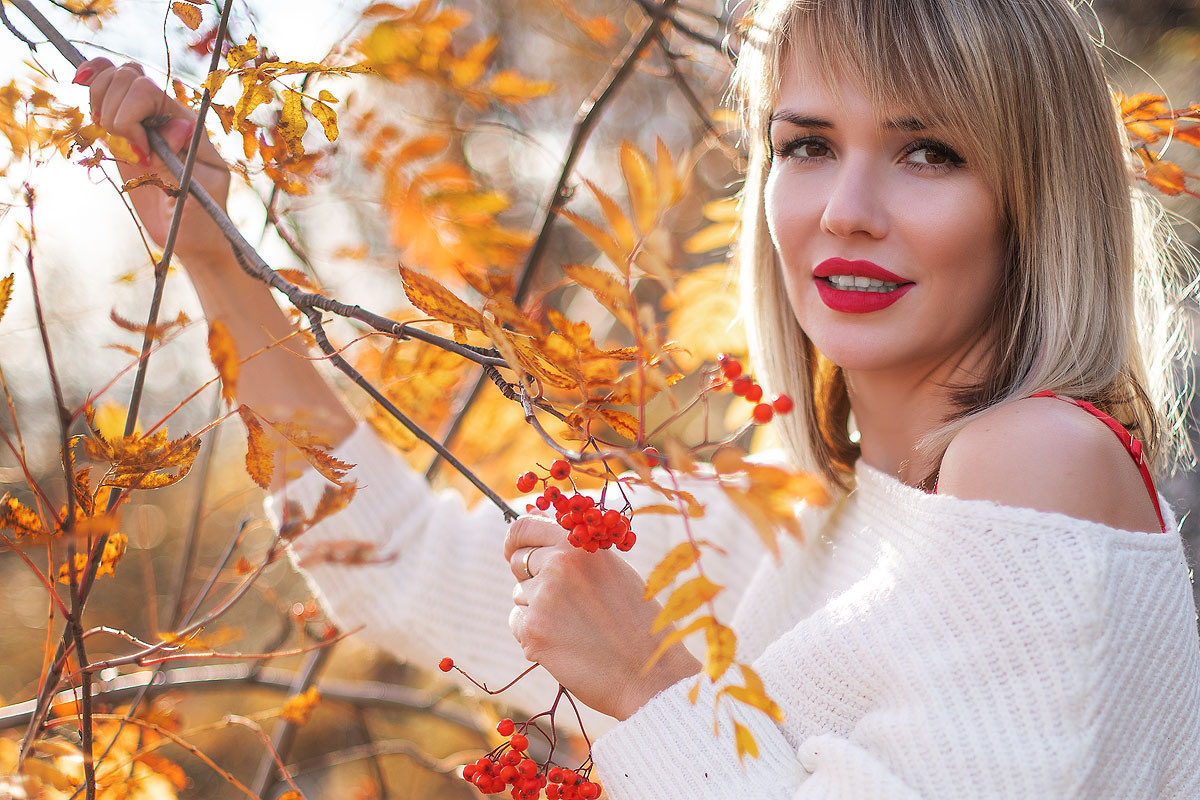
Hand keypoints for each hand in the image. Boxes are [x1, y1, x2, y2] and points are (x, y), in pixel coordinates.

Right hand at [74, 58, 231, 265]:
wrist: (190, 235)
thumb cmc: (201, 218)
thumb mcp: (198, 194)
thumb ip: (183, 162)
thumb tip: (179, 126)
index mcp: (187, 125)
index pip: (145, 90)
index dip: (129, 117)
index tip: (142, 157)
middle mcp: (164, 115)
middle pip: (125, 76)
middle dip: (115, 113)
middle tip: (130, 152)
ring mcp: (143, 120)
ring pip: (111, 78)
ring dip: (100, 104)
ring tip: (115, 141)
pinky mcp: (123, 134)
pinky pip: (102, 95)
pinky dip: (90, 98)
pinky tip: (96, 119)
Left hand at [504, 516, 700, 719]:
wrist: (649, 673)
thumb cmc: (636, 621)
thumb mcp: (612, 570)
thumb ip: (574, 551)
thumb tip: (535, 527)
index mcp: (579, 544)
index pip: (524, 527)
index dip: (516, 540)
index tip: (514, 551)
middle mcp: (557, 564)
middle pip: (517, 561)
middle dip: (529, 578)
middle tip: (559, 601)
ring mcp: (542, 598)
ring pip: (519, 596)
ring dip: (537, 610)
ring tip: (575, 627)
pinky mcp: (533, 631)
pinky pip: (518, 624)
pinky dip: (534, 636)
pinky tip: (566, 645)